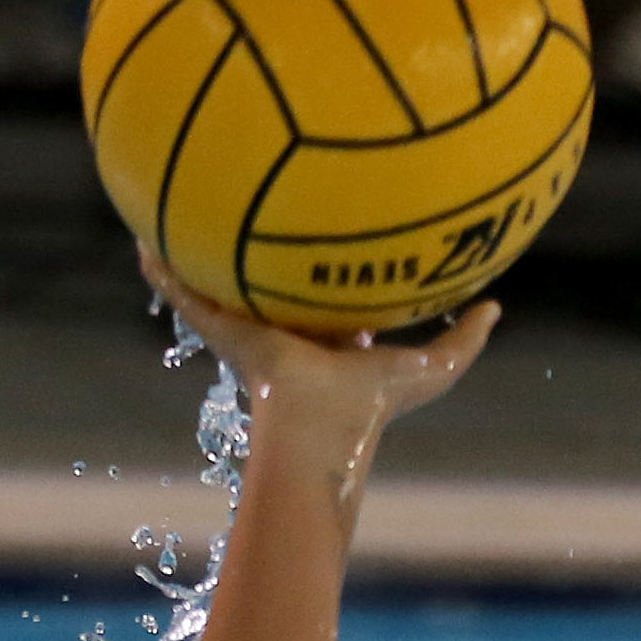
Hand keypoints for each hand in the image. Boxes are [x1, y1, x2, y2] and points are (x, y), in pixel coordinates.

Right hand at [141, 251, 500, 451]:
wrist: (323, 427)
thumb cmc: (376, 405)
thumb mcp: (436, 366)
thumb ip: (467, 338)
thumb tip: (496, 305)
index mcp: (327, 339)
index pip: (320, 301)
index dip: (323, 274)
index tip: (326, 242)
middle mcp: (285, 332)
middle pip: (266, 286)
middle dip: (257, 259)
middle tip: (251, 213)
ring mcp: (250, 331)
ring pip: (220, 288)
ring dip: (198, 257)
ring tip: (178, 217)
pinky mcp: (224, 332)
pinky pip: (187, 297)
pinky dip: (164, 273)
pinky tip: (144, 243)